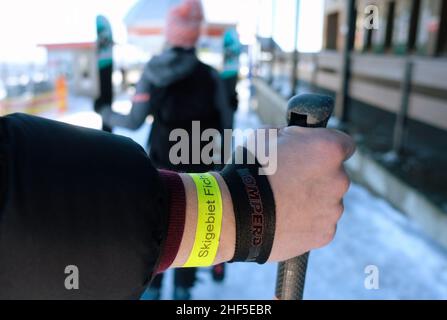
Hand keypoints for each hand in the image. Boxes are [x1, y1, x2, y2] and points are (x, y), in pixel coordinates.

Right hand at [172, 127, 354, 265]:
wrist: (235, 214)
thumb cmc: (248, 171)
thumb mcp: (265, 136)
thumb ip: (289, 135)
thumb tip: (293, 137)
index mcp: (328, 150)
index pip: (344, 144)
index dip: (325, 146)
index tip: (312, 153)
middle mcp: (339, 180)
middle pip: (335, 175)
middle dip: (316, 175)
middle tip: (290, 180)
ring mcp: (333, 210)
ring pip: (327, 201)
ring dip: (311, 200)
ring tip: (282, 203)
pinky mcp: (324, 234)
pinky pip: (319, 224)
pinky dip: (306, 221)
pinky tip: (284, 218)